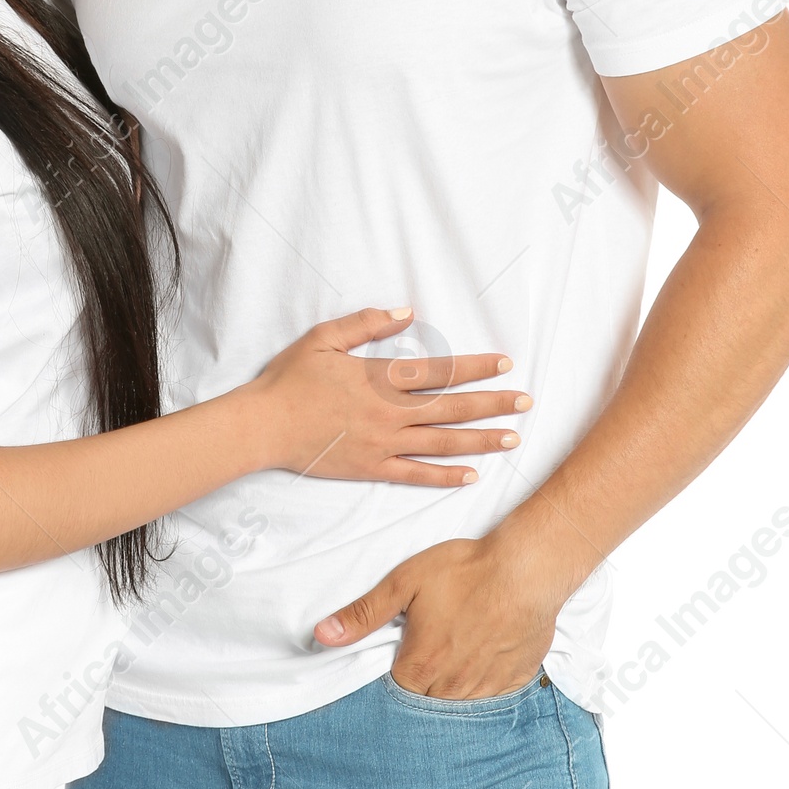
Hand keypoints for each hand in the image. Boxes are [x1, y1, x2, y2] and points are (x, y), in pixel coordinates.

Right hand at [249, 309, 530, 485]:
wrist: (262, 426)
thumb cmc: (290, 379)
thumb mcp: (323, 337)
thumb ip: (366, 323)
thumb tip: (407, 312)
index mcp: (380, 377)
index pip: (440, 371)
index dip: (476, 367)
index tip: (505, 364)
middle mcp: (389, 412)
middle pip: (452, 408)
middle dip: (493, 404)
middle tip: (525, 403)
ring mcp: (382, 443)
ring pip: (442, 443)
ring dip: (480, 440)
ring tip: (512, 439)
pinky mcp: (371, 468)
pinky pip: (416, 475)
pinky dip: (445, 476)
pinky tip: (471, 475)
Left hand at [312, 534, 561, 699]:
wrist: (527, 569)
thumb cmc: (465, 571)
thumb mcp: (405, 582)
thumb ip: (363, 614)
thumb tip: (322, 635)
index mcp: (420, 667)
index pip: (395, 694)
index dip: (394, 677)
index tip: (399, 660)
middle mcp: (452, 687)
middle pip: (426, 703)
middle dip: (421, 685)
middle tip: (428, 655)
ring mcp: (486, 688)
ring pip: (458, 705)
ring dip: (450, 689)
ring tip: (452, 659)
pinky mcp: (513, 682)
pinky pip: (490, 699)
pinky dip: (482, 686)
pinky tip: (481, 661)